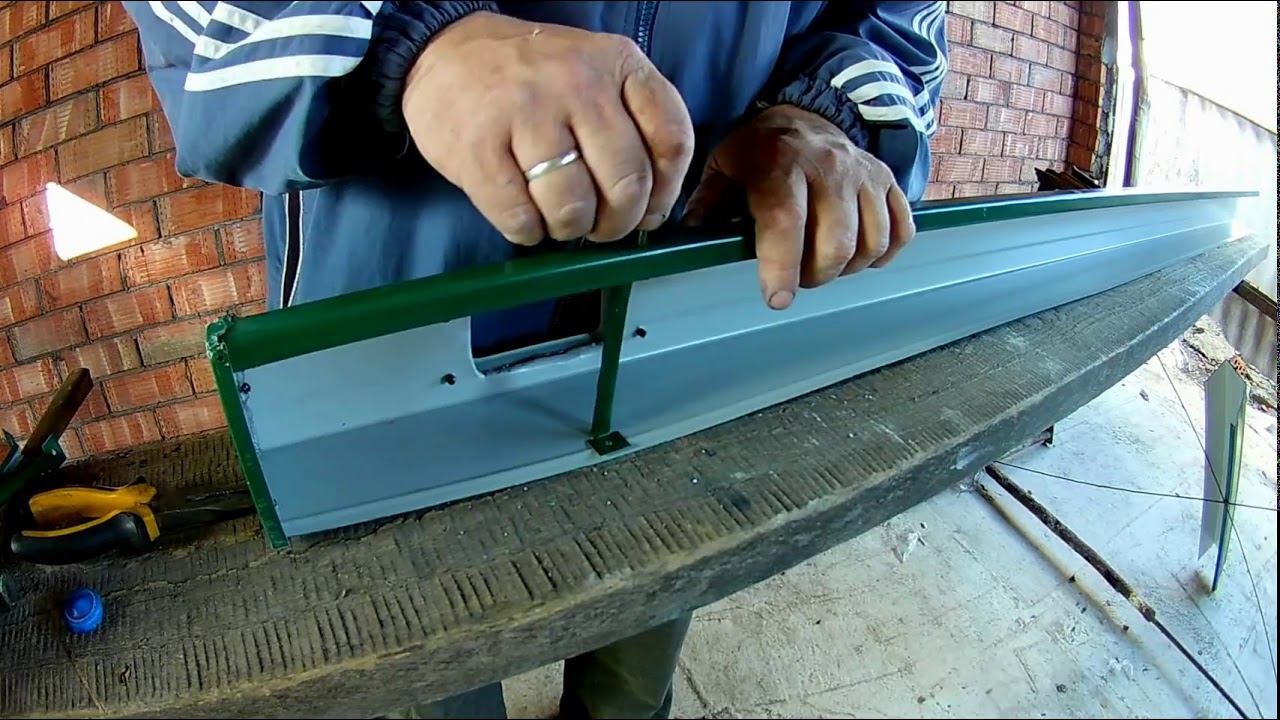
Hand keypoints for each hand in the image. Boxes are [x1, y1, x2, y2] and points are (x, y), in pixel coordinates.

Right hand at [402, 12, 694, 244]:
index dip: (666, 192)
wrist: (442, 52)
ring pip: (573, 207)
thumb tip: (651, 206)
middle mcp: (577, 82)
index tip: (649, 211)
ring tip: (556, 217)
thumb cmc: (528, 78)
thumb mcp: (594, 72)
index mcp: (617, 63)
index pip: (671, 139)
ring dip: (569, 229)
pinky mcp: (478, 145)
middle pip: (627, 183)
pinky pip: (520, 217)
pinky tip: (523, 216)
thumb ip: (631, 123)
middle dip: (617, 223)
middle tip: (599, 225)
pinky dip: (526, 231)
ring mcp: (526, 112)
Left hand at [684, 105, 914, 309]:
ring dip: (846, 268)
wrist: (805, 114)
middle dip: (814, 275)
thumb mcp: (724, 168)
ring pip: (871, 243)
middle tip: (797, 274)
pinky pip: (901, 231)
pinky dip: (883, 253)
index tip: (777, 299)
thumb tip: (690, 241)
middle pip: (836, 243)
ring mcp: (864, 173)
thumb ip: (708, 205)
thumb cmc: (760, 153)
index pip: (785, 221)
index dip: (782, 266)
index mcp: (780, 163)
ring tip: (822, 261)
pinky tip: (857, 251)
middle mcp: (829, 165)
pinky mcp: (888, 182)